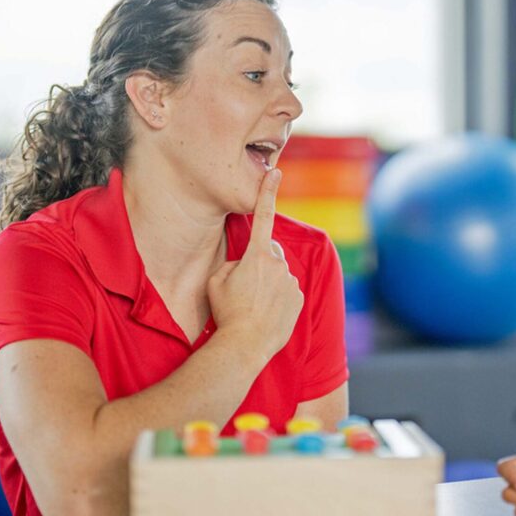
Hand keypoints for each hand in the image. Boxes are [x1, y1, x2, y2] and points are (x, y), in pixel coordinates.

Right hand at [208, 169, 304, 362]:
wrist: (245, 344)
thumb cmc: (226, 312)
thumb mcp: (216, 281)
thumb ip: (231, 263)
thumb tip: (244, 263)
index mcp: (257, 255)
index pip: (263, 216)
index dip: (268, 192)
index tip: (276, 172)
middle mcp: (278, 264)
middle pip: (270, 251)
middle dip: (259, 260)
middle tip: (244, 285)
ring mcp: (291, 282)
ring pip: (279, 273)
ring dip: (268, 282)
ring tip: (252, 304)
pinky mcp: (299, 299)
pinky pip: (287, 291)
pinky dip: (278, 297)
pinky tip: (265, 312)